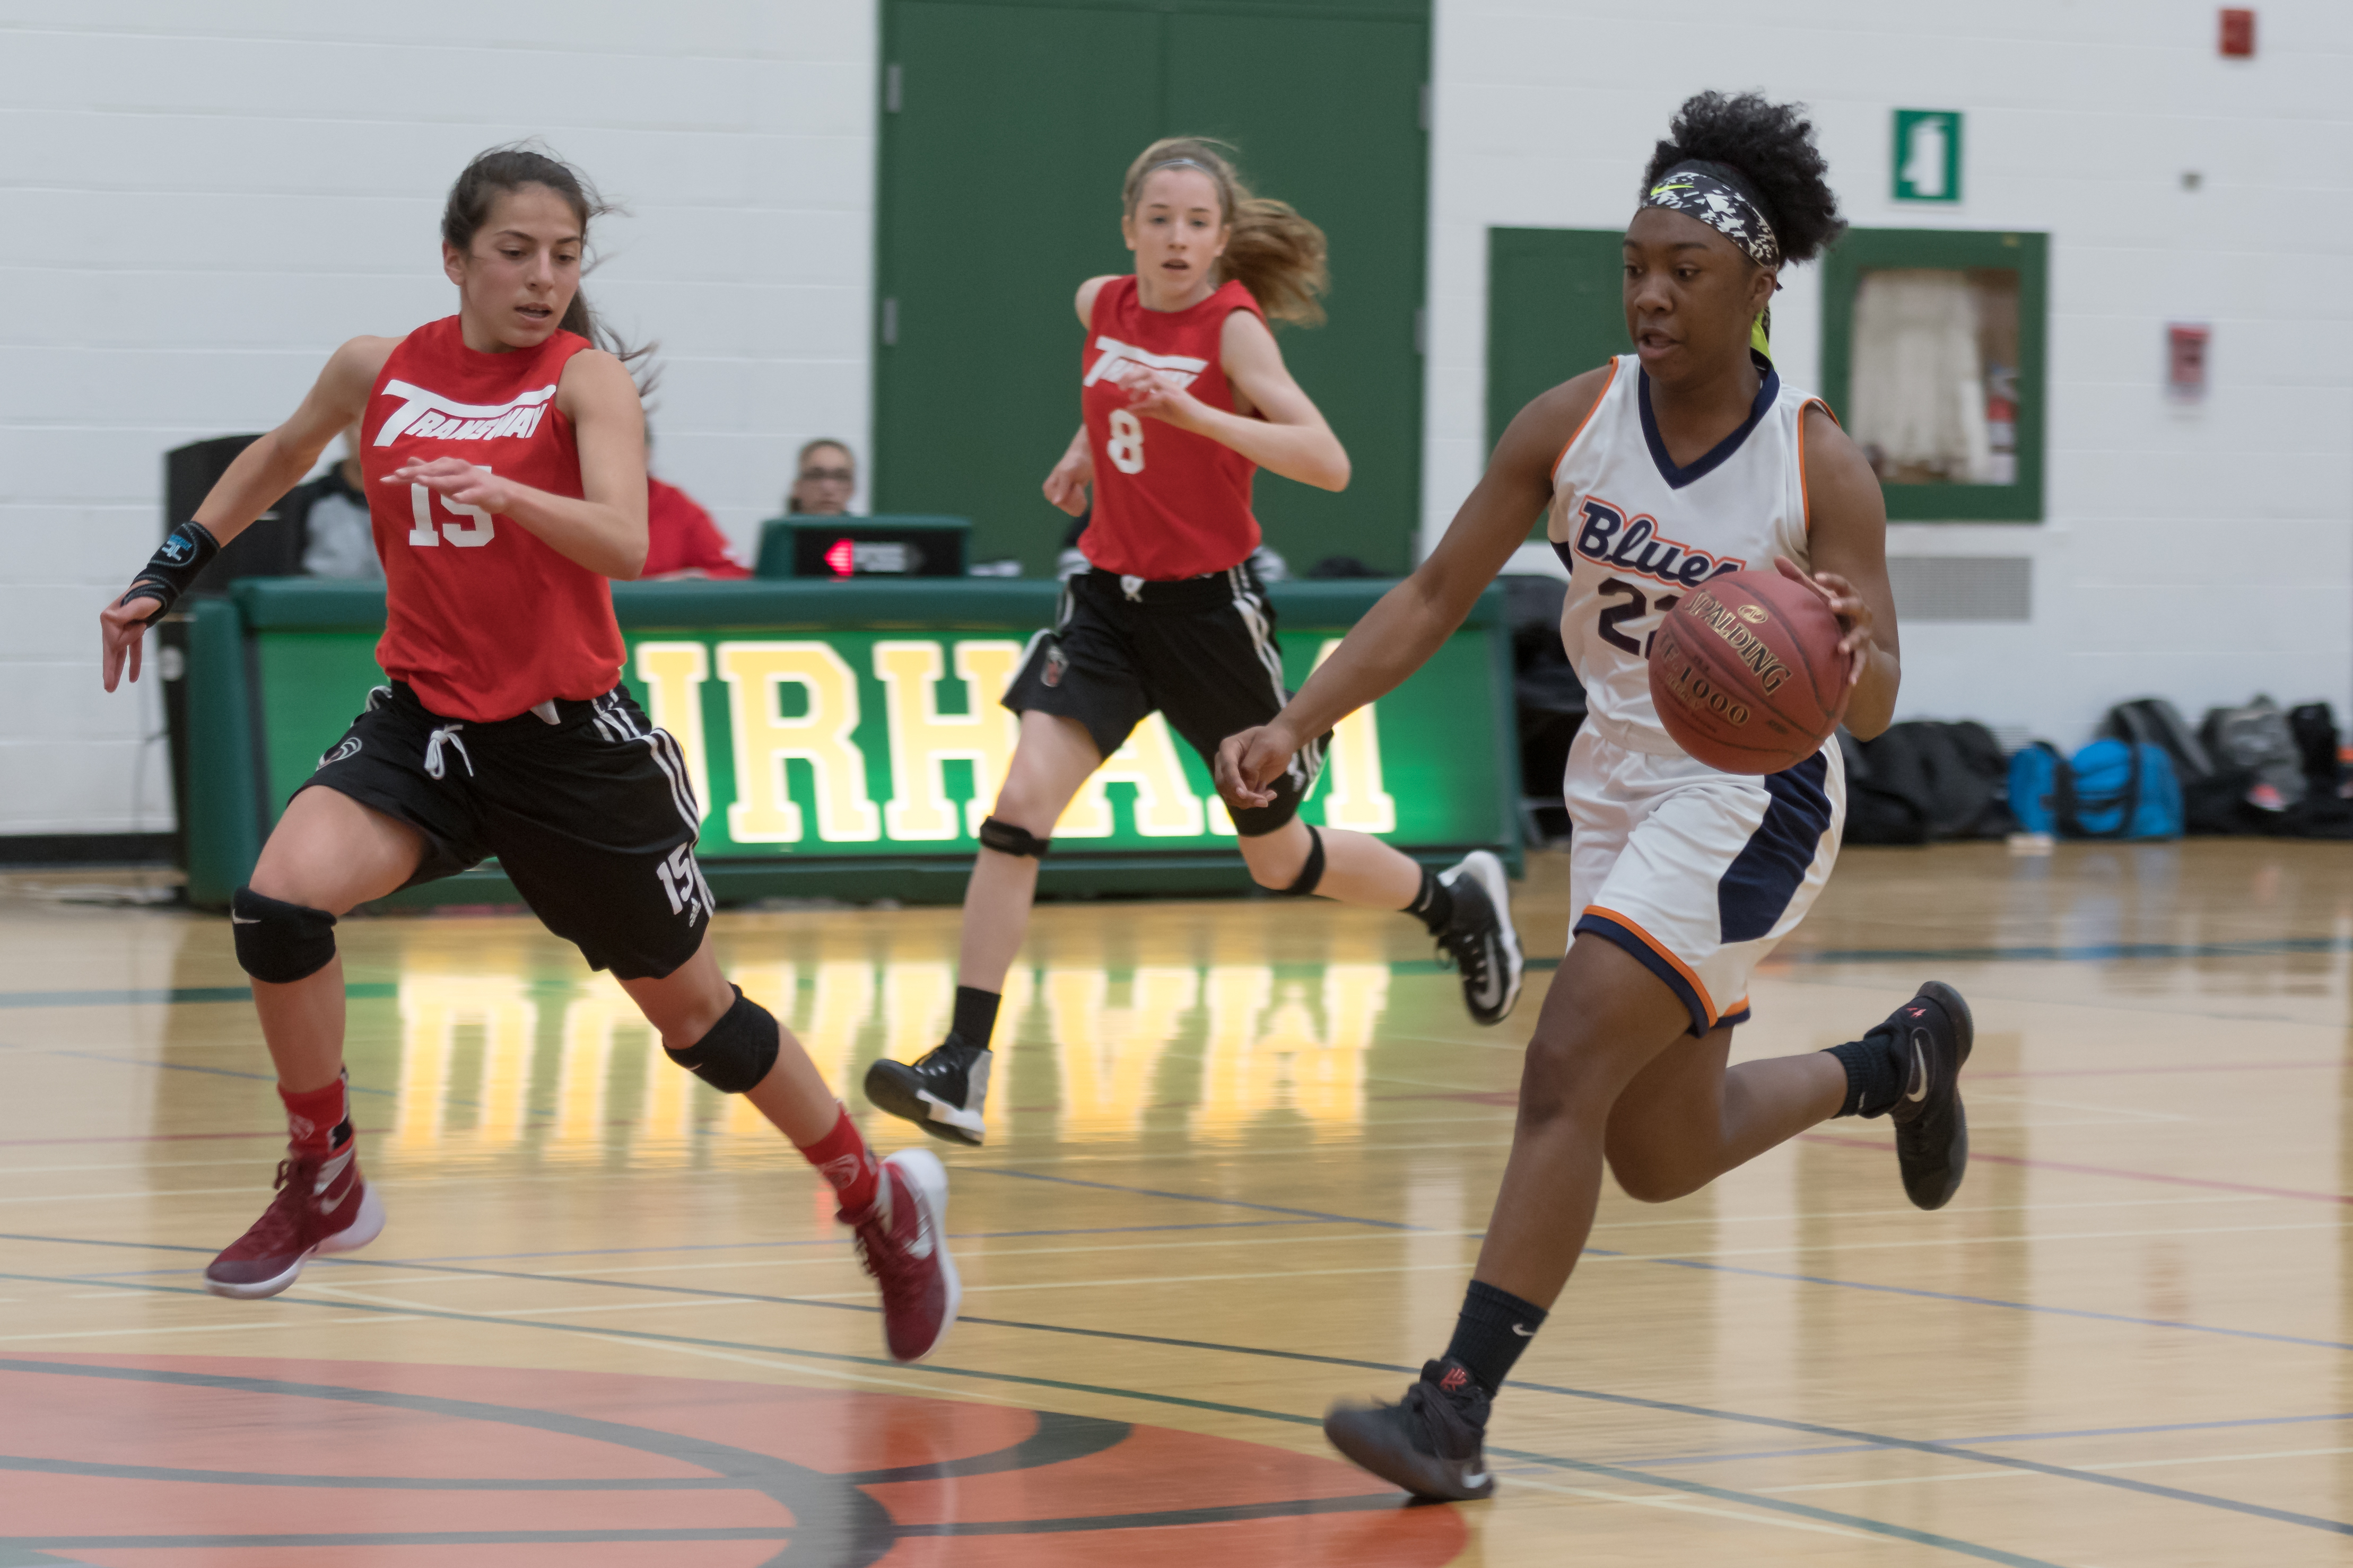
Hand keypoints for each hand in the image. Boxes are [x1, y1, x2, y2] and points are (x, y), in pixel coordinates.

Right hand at [98, 594, 158, 691]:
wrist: (159, 588)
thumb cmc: (149, 595)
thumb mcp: (140, 604)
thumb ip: (126, 613)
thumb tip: (112, 620)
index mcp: (109, 618)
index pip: (115, 640)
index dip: (129, 637)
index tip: (140, 625)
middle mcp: (112, 624)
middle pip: (110, 652)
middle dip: (109, 671)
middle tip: (108, 688)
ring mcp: (122, 629)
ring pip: (118, 654)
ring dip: (116, 671)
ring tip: (111, 688)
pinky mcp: (133, 631)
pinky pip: (131, 651)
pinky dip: (132, 664)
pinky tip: (132, 678)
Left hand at [385, 456, 514, 516]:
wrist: (502, 492)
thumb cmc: (470, 484)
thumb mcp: (447, 476)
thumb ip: (428, 469)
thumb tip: (408, 460)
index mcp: (447, 465)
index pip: (422, 469)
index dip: (404, 474)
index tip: (385, 479)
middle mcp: (457, 469)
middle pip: (433, 471)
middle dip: (416, 473)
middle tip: (397, 474)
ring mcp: (470, 480)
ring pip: (451, 480)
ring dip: (436, 480)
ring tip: (421, 481)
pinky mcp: (483, 491)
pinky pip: (472, 494)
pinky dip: (464, 496)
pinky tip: (456, 500)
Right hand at [1042, 444, 1092, 516]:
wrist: (1085, 458)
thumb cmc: (1074, 463)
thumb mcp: (1067, 473)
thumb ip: (1062, 487)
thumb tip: (1055, 503)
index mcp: (1048, 489)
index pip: (1060, 503)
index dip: (1071, 496)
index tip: (1074, 484)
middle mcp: (1052, 495)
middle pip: (1067, 508)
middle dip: (1076, 497)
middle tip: (1077, 485)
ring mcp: (1061, 499)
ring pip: (1072, 510)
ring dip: (1079, 499)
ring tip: (1078, 486)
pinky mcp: (1069, 501)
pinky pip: (1076, 510)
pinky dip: (1082, 502)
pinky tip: (1080, 491)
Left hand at [1111, 362, 1202, 428]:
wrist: (1202, 421)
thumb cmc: (1183, 415)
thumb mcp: (1160, 412)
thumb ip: (1145, 409)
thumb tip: (1128, 409)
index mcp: (1163, 385)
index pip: (1145, 373)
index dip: (1131, 376)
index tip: (1120, 385)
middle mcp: (1166, 383)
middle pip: (1147, 371)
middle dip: (1132, 377)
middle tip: (1121, 387)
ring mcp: (1172, 389)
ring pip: (1153, 379)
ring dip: (1139, 387)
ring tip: (1131, 397)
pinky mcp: (1176, 398)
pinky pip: (1159, 395)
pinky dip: (1147, 401)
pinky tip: (1138, 408)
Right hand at [1214, 720, 1301, 810]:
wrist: (1280, 743)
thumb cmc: (1273, 740)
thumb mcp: (1266, 747)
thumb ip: (1252, 766)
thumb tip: (1246, 787)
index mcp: (1228, 747)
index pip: (1227, 767)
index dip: (1233, 782)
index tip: (1243, 794)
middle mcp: (1224, 762)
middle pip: (1224, 785)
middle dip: (1244, 796)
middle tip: (1265, 801)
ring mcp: (1229, 775)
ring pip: (1231, 796)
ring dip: (1251, 801)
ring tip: (1271, 794)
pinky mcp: (1238, 785)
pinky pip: (1241, 800)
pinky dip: (1254, 801)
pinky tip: (1269, 793)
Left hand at [1775, 556, 1874, 687]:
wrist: (1855, 635)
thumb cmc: (1829, 610)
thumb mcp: (1816, 595)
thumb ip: (1797, 578)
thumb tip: (1777, 558)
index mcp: (1847, 596)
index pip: (1842, 584)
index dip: (1831, 580)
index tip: (1817, 577)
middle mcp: (1860, 612)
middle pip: (1856, 605)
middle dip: (1846, 605)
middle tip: (1833, 605)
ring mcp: (1863, 632)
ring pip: (1860, 636)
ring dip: (1851, 641)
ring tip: (1841, 649)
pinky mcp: (1863, 652)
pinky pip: (1861, 662)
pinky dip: (1856, 671)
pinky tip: (1850, 682)